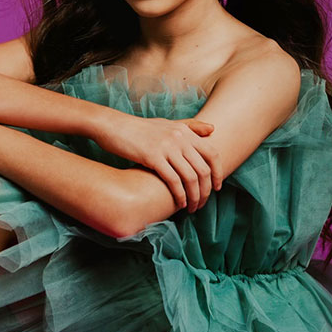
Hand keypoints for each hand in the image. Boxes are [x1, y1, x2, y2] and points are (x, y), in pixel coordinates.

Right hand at [96, 111, 223, 212]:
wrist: (113, 126)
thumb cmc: (139, 128)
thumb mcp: (167, 124)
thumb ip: (190, 126)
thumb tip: (213, 129)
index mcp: (184, 131)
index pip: (212, 154)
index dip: (218, 173)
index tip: (217, 187)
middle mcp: (179, 138)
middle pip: (203, 169)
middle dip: (206, 190)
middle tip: (202, 203)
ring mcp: (167, 147)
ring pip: (190, 177)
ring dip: (194, 197)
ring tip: (192, 207)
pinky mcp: (153, 157)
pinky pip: (173, 180)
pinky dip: (180, 195)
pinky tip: (179, 203)